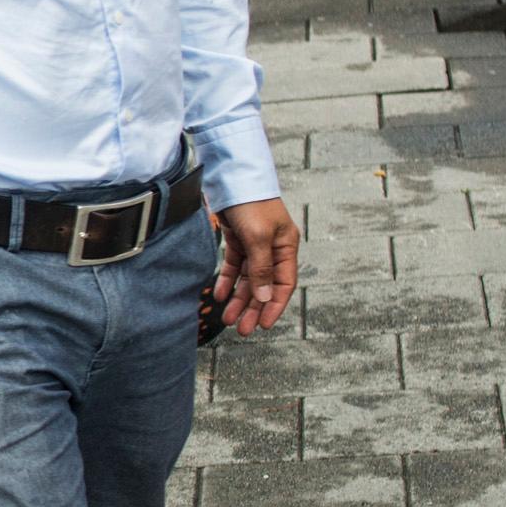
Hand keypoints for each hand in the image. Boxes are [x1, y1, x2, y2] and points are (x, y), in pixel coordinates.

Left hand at [213, 200, 300, 334]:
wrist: (232, 177)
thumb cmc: (252, 203)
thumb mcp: (259, 237)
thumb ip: (261, 269)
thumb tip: (264, 298)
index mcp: (286, 246)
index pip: (284, 284)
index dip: (274, 306)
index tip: (264, 325)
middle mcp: (273, 247)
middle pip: (264, 285)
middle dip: (253, 308)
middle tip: (242, 329)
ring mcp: (255, 244)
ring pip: (248, 279)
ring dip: (239, 299)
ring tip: (227, 318)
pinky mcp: (238, 239)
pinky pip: (234, 266)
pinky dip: (228, 281)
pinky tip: (219, 295)